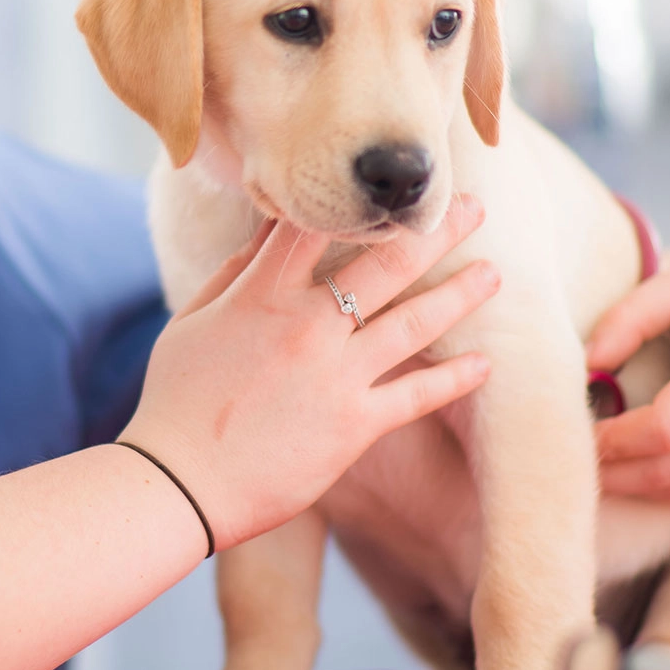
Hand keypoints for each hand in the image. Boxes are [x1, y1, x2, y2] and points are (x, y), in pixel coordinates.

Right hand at [122, 197, 499, 549]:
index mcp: (262, 296)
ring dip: (460, 294)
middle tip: (474, 206)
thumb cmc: (175, 400)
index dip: (356, 202)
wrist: (179, 483)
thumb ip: (233, 274)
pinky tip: (485, 364)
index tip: (391, 186)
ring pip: (414, 321)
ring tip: (494, 273)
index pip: (317, 227)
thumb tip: (268, 232)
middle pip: (386, 263)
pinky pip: (417, 394)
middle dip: (435, 230)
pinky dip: (455, 378)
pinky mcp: (354, 425)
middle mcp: (308, 326)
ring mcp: (336, 375)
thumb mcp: (191, 323)